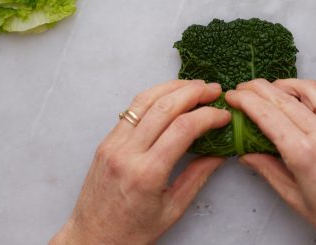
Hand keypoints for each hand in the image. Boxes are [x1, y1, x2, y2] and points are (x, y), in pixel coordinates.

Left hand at [51, 80, 230, 244]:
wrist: (91, 239)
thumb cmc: (131, 232)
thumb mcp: (172, 210)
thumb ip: (197, 176)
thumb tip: (221, 152)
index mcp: (147, 174)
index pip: (183, 129)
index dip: (208, 116)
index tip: (224, 115)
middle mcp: (127, 153)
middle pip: (165, 107)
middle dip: (194, 93)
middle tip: (214, 90)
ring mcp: (113, 144)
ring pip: (145, 100)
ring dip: (173, 87)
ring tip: (195, 86)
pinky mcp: (106, 141)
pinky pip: (132, 110)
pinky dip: (154, 97)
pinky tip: (170, 96)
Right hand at [226, 79, 315, 244]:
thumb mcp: (294, 198)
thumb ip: (267, 169)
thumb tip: (246, 152)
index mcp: (305, 154)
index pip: (268, 114)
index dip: (246, 101)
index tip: (233, 96)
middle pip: (283, 97)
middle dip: (258, 88)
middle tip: (243, 88)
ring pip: (308, 89)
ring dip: (284, 83)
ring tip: (269, 88)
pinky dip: (309, 91)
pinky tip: (298, 96)